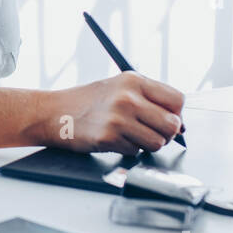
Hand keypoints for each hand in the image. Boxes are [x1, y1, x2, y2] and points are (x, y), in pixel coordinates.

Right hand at [34, 72, 185, 154]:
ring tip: (130, 135)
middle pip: (172, 125)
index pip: (177, 100)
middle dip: (165, 133)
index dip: (176, 114)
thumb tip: (179, 122)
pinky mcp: (109, 138)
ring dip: (147, 143)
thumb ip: (148, 98)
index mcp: (134, 80)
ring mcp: (118, 118)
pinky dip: (128, 149)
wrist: (54, 112)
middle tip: (150, 131)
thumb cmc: (88, 101)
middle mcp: (128, 97)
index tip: (168, 119)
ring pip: (157, 142)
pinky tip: (113, 139)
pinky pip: (136, 152)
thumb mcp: (119, 87)